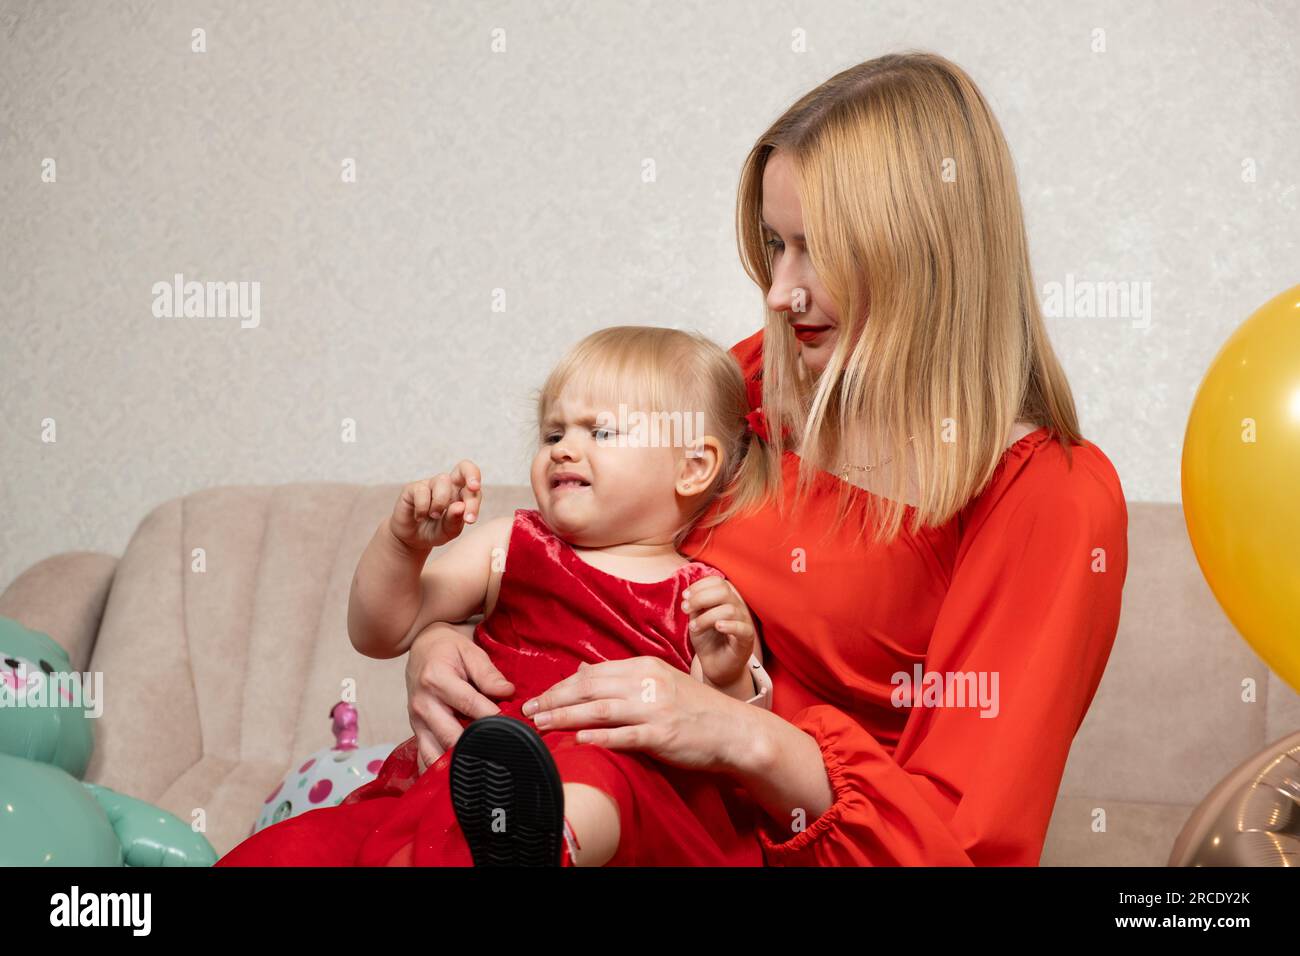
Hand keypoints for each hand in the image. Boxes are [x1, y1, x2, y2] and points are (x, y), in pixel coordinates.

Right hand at [389, 460, 482, 552]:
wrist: (411, 538)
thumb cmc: (435, 531)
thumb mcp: (448, 531)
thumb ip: (455, 520)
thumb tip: (460, 506)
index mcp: (461, 494)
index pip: (474, 485)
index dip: (476, 496)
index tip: (470, 518)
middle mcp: (448, 485)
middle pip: (464, 467)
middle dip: (471, 475)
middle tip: (473, 488)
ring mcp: (430, 484)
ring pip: (442, 481)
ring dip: (440, 502)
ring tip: (434, 516)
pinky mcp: (413, 488)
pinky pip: (422, 491)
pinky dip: (422, 508)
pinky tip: (419, 517)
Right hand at [405, 619, 514, 772]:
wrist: (421, 648)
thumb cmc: (447, 650)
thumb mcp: (470, 651)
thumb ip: (488, 674)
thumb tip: (507, 692)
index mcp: (436, 680)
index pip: (469, 705)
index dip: (492, 717)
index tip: (513, 727)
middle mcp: (423, 704)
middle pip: (451, 736)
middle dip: (478, 745)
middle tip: (502, 750)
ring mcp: (415, 721)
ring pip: (436, 754)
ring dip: (459, 762)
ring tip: (484, 763)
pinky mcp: (415, 732)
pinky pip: (426, 758)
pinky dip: (442, 768)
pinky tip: (461, 771)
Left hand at [519, 657, 754, 774]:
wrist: (733, 730)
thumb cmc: (694, 707)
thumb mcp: (658, 680)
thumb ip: (620, 676)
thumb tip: (581, 670)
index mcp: (644, 667)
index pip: (592, 673)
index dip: (560, 686)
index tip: (537, 698)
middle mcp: (647, 683)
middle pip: (589, 688)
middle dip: (554, 700)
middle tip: (528, 712)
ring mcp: (655, 709)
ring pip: (600, 710)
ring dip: (566, 717)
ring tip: (541, 725)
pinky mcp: (663, 735)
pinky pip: (626, 736)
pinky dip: (600, 737)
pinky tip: (579, 739)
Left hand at [681, 575, 756, 689]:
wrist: (716, 667)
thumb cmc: (708, 642)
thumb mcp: (697, 620)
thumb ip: (695, 606)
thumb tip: (689, 596)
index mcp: (727, 600)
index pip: (718, 582)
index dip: (700, 586)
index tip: (685, 596)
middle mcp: (738, 608)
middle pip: (724, 591)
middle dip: (700, 598)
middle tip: (685, 609)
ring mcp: (744, 623)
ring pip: (729, 609)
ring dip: (706, 617)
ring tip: (694, 627)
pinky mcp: (746, 640)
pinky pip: (742, 628)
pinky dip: (729, 625)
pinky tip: (717, 627)